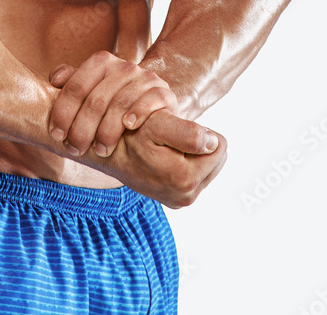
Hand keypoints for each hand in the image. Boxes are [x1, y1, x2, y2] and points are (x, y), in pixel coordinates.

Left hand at [48, 49, 217, 157]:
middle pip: (96, 100)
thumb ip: (71, 83)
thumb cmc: (112, 104)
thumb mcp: (91, 92)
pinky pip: (149, 101)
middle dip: (82, 129)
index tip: (56, 135)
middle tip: (75, 149)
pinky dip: (138, 113)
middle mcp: (123, 66)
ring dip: (107, 131)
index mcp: (102, 61)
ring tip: (99, 150)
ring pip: (120, 104)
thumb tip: (54, 80)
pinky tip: (128, 128)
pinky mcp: (163, 92)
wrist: (151, 109)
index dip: (63, 113)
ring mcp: (145, 77)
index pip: (76, 87)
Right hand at [103, 109, 227, 207]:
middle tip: (172, 139)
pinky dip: (186, 164)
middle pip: (217, 158)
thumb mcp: (156, 126)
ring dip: (194, 154)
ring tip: (168, 148)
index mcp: (185, 179)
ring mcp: (181, 200)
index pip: (219, 145)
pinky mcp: (177, 200)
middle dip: (200, 144)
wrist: (106, 151)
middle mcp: (186, 196)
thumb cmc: (130, 134)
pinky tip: (166, 159)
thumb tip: (214, 143)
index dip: (201, 131)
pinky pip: (197, 176)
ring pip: (208, 166)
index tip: (177, 130)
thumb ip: (188, 133)